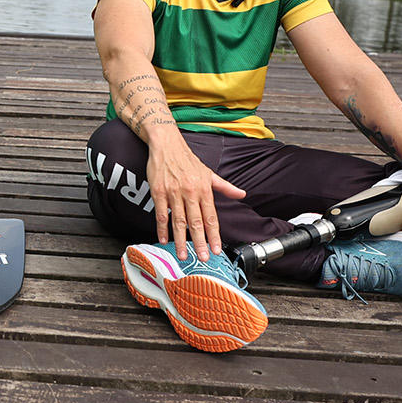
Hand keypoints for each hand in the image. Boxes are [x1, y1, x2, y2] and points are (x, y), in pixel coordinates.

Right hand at [145, 135, 244, 259]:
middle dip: (200, 242)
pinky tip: (163, 239)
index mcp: (204, 189)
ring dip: (180, 240)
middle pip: (196, 222)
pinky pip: (161, 214)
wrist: (167, 145)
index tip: (217, 249)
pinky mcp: (158, 192)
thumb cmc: (188, 160)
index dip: (214, 235)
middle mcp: (190, 192)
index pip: (211, 217)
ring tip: (183, 254)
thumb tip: (242, 194)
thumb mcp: (209, 173)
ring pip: (178, 221)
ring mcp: (173, 193)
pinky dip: (162, 228)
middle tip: (203, 257)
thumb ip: (226, 187)